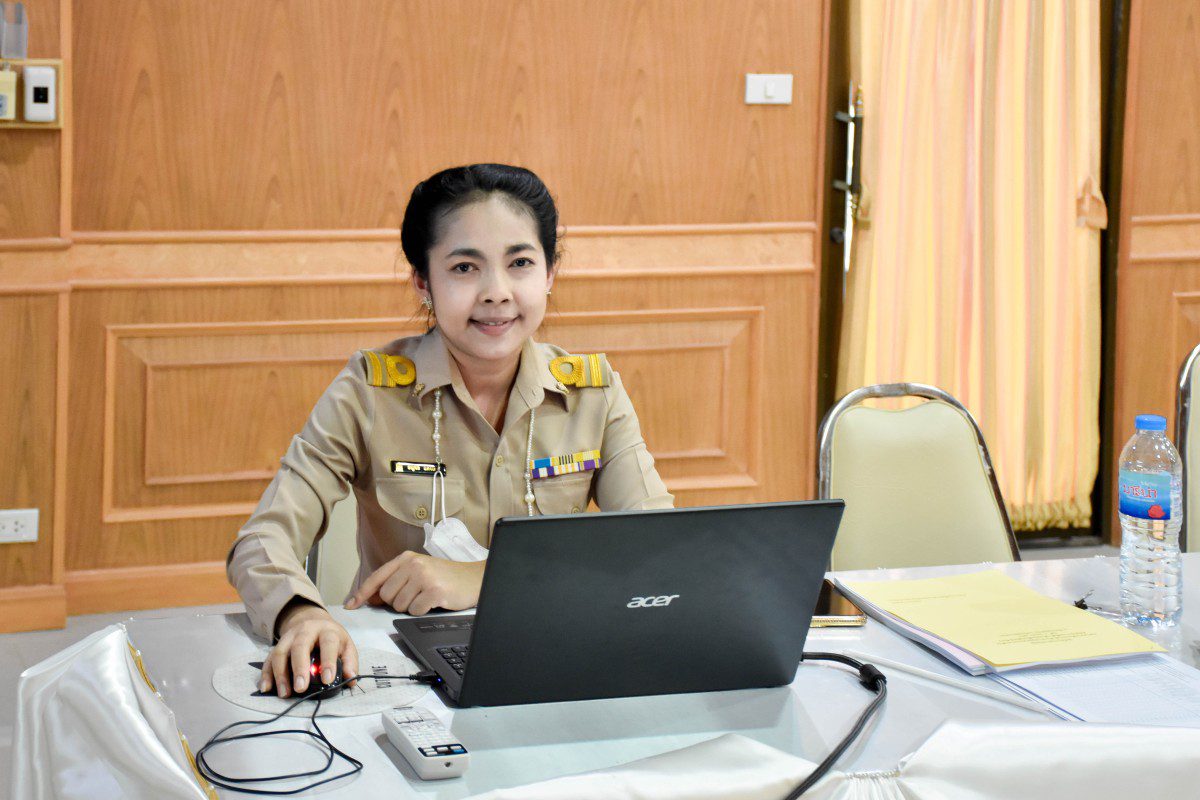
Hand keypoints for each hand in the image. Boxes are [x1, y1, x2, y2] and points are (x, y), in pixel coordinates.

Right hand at [261, 602, 358, 697]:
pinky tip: (266, 688)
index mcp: (326, 631)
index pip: (328, 643)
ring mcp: (288, 637)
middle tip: (300, 688)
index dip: (327, 661)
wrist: (313, 622)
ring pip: (280, 653)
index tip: (327, 680)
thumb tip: (350, 679)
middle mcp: (305, 631)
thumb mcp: (346, 645)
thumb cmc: (332, 638)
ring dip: (280, 674)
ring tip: (285, 693)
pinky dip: (266, 674)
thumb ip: (349, 662)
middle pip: (300, 646)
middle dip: (299, 668)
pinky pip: (268, 659)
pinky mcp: (276, 646)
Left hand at [344, 551, 485, 615]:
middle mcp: (413, 565)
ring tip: (426, 597)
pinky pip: (415, 611)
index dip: (362, 593)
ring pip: (399, 606)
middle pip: (386, 596)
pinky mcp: (434, 591)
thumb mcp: (419, 571)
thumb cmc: (446, 576)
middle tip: (415, 596)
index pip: (377, 577)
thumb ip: (395, 580)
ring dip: (411, 607)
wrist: (475, 578)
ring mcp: (424, 577)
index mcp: (406, 558)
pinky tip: (434, 601)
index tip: (351, 605)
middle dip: (397, 602)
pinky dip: (423, 611)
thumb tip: (370, 597)